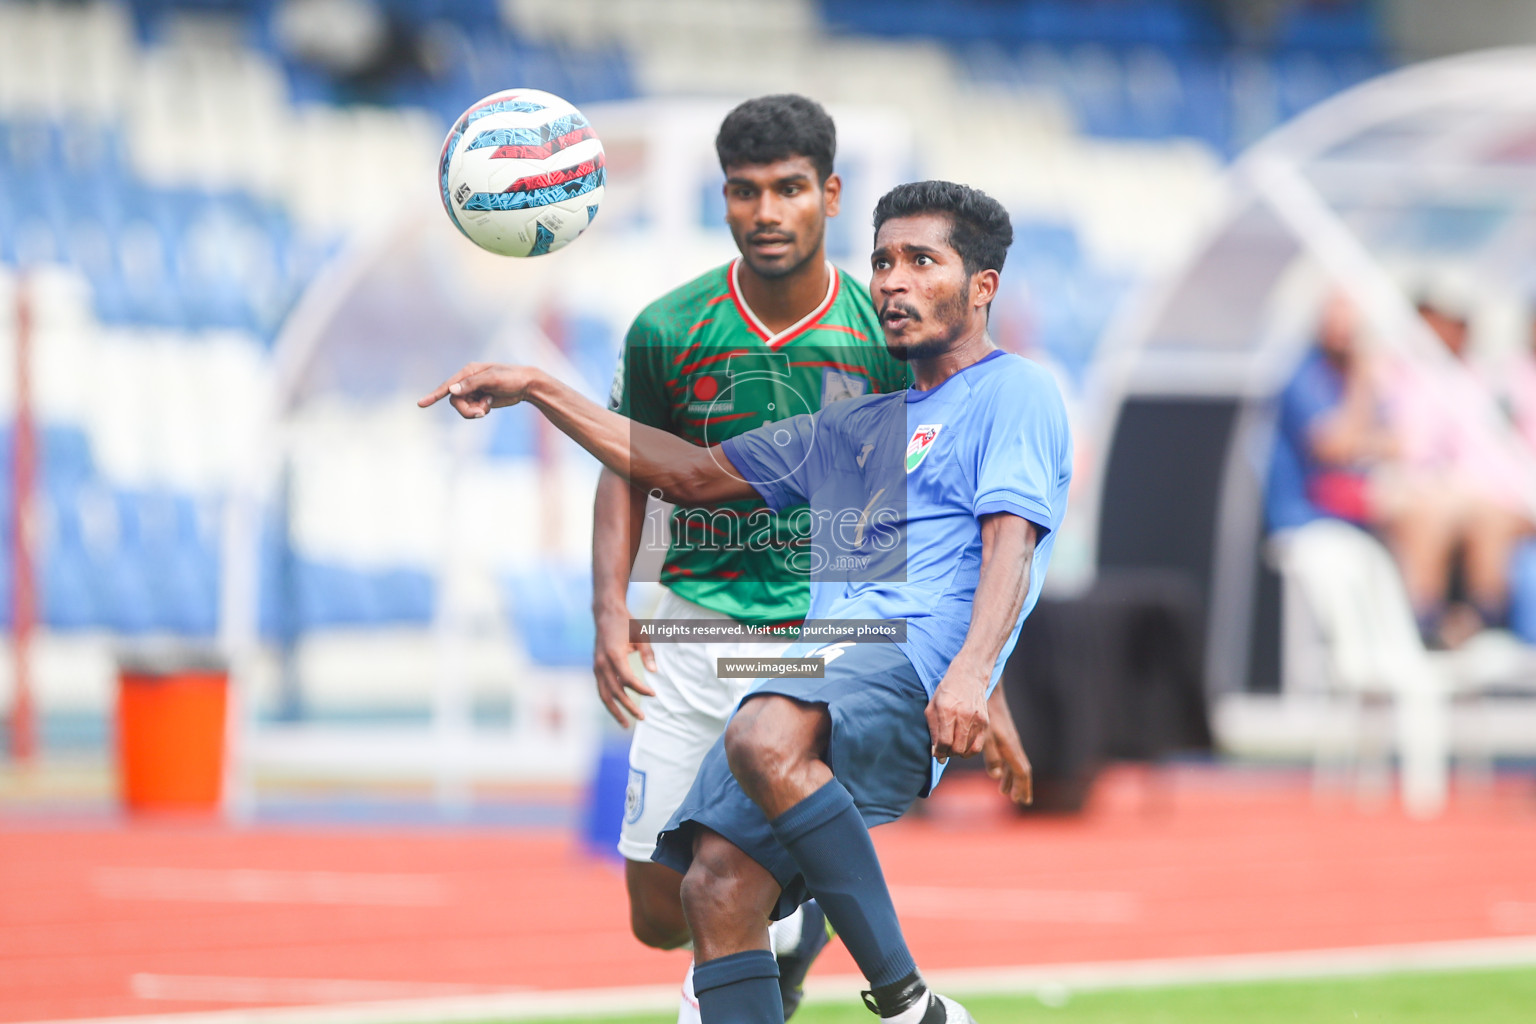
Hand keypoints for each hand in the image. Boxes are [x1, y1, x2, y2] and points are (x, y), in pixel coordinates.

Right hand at [418, 362, 538, 418]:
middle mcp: (467, 381)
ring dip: (474, 410)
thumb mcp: (493, 379)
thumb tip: (451, 390)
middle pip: (454, 401)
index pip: (447, 385)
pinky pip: (471, 410)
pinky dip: (480, 410)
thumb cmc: (512, 378)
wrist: (527, 385)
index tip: (421, 404)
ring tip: (488, 406)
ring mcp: (472, 390)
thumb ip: (472, 384)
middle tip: (482, 413)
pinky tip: (490, 403)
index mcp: (468, 371)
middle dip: (466, 410)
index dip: (434, 395)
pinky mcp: (478, 399)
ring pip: (462, 407)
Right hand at [593, 605, 657, 727]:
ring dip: (615, 710)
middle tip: (642, 718)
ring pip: (604, 695)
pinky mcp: (596, 668)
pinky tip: (618, 709)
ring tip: (625, 724)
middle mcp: (602, 663)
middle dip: (628, 707)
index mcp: (614, 655)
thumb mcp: (641, 635)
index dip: (641, 689)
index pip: (628, 680)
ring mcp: (597, 666)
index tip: (654, 694)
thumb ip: (648, 654)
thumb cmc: (626, 624)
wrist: (606, 613)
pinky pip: (601, 689)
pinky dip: (609, 701)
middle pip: (615, 692)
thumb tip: (655, 672)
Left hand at [925, 665, 988, 762]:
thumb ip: (933, 730)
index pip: (944, 742)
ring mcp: (976, 719)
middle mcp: (963, 715)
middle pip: (956, 749)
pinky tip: (963, 746)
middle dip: (948, 753)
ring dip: (957, 752)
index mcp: (947, 710)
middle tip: (944, 750)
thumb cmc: (947, 692)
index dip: (939, 752)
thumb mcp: (932, 707)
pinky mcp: (985, 722)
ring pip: (967, 750)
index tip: (936, 753)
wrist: (969, 675)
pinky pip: (977, 747)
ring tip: (952, 745)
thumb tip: (937, 754)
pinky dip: (969, 751)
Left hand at [982, 687, 1032, 805]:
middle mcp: (1013, 745)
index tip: (1023, 801)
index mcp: (1010, 748)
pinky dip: (1006, 767)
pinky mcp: (1004, 735)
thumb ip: (991, 756)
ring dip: (1011, 778)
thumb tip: (996, 775)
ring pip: (1015, 763)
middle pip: (1021, 770)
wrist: (989, 693)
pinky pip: (1009, 756)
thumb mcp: (985, 736)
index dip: (1022, 787)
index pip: (1021, 772)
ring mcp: (1010, 740)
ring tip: (1005, 791)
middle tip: (1019, 800)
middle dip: (1020, 786)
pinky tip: (999, 771)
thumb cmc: (985, 715)